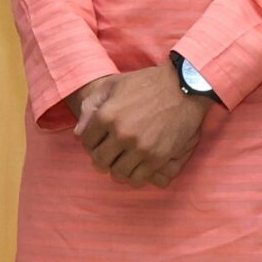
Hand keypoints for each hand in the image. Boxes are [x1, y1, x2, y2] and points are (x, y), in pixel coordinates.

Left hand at [73, 65, 211, 187]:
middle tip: (109, 153)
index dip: (91, 141)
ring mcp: (140, 147)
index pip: (86, 141)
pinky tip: (136, 165)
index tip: (99, 139)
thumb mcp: (113, 85)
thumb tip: (78, 133)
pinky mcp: (158, 157)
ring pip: (117, 173)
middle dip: (101, 157)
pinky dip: (134, 175)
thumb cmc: (146, 83)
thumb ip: (91, 106)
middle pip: (99, 160)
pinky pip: (138, 178)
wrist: (184, 87)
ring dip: (117, 168)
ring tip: (122, 160)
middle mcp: (121, 133)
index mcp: (107, 115)